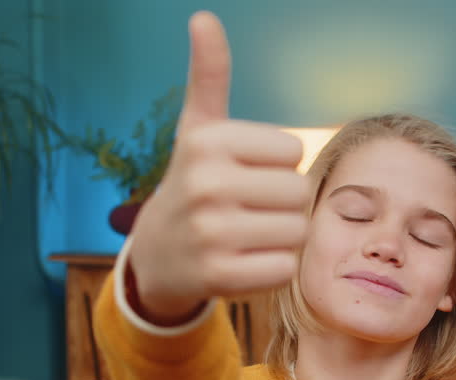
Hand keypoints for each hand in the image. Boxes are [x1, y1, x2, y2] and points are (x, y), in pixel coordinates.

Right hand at [125, 11, 310, 325]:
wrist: (157, 255)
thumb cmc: (192, 184)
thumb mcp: (198, 130)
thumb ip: (210, 76)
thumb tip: (204, 17)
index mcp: (206, 142)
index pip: (292, 150)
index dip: (276, 165)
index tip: (243, 173)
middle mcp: (204, 184)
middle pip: (299, 191)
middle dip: (283, 203)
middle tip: (248, 209)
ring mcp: (210, 233)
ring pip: (297, 231)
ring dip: (281, 237)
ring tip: (247, 235)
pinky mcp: (219, 277)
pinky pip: (283, 267)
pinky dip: (273, 268)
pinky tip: (244, 262)